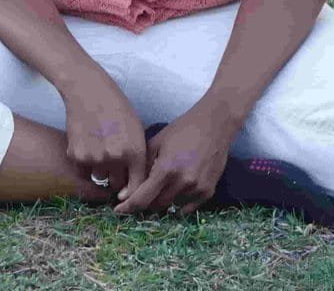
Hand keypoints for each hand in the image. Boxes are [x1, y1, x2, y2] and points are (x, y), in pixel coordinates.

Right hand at [59, 71, 147, 199]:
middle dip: (117, 178)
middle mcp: (115, 158)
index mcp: (134, 151)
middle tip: (114, 163)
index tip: (128, 193)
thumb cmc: (116, 107)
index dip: (133, 192)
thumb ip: (137, 156)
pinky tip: (88, 146)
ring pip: (99, 178)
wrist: (87, 90)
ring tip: (100, 149)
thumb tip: (134, 182)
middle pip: (117, 184)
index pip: (136, 186)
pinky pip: (83, 172)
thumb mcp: (136, 129)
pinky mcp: (76, 156)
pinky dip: (85, 165)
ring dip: (101, 170)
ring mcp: (94, 158)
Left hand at [114, 102, 236, 216]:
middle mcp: (182, 182)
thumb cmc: (182, 130)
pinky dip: (179, 203)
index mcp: (166, 169)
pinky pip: (188, 207)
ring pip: (172, 206)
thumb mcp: (156, 143)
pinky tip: (176, 189)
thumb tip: (125, 191)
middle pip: (156, 206)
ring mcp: (197, 189)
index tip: (119, 210)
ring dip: (163, 200)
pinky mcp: (208, 191)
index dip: (128, 207)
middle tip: (140, 195)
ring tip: (162, 186)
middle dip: (145, 203)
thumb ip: (142, 167)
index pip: (142, 198)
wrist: (214, 124)